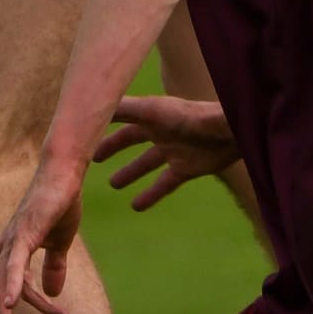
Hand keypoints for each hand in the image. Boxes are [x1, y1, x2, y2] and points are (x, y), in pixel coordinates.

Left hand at [0, 157, 85, 313]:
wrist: (65, 173)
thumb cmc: (61, 202)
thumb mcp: (60, 242)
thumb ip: (55, 266)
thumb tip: (55, 293)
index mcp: (12, 253)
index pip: (14, 291)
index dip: (35, 308)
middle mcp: (5, 249)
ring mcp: (12, 242)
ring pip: (0, 288)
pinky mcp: (23, 233)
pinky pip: (13, 265)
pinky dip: (11, 286)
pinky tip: (10, 304)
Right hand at [93, 93, 240, 211]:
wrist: (228, 132)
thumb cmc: (189, 118)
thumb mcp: (151, 110)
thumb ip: (123, 109)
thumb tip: (91, 106)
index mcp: (152, 114)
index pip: (122, 118)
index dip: (105, 126)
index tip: (84, 134)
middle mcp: (160, 131)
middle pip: (132, 140)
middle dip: (114, 148)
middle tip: (92, 161)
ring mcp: (174, 150)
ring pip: (147, 163)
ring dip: (131, 173)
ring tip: (114, 185)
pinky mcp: (186, 169)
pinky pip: (164, 183)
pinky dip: (151, 194)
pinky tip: (136, 207)